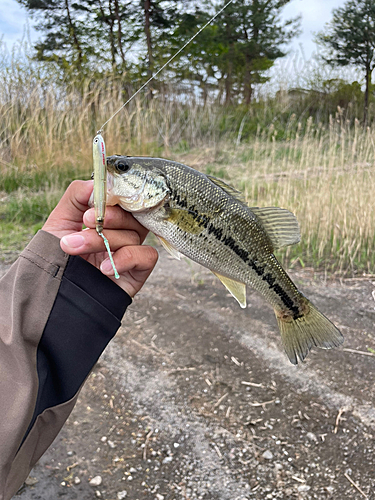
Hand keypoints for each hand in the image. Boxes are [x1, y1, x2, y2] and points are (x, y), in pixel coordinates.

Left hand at [42, 180, 157, 296]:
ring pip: (133, 235)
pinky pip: (147, 256)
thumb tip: (96, 182)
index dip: (114, 196)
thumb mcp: (59, 223)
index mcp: (106, 221)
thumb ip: (75, 196)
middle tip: (86, 219)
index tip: (95, 199)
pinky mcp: (138, 272)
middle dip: (108, 216)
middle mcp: (120, 235)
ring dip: (104, 240)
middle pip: (130, 215)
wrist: (55, 298)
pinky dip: (126, 258)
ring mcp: (130, 253)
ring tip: (76, 247)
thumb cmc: (57, 261)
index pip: (122, 200)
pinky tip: (104, 267)